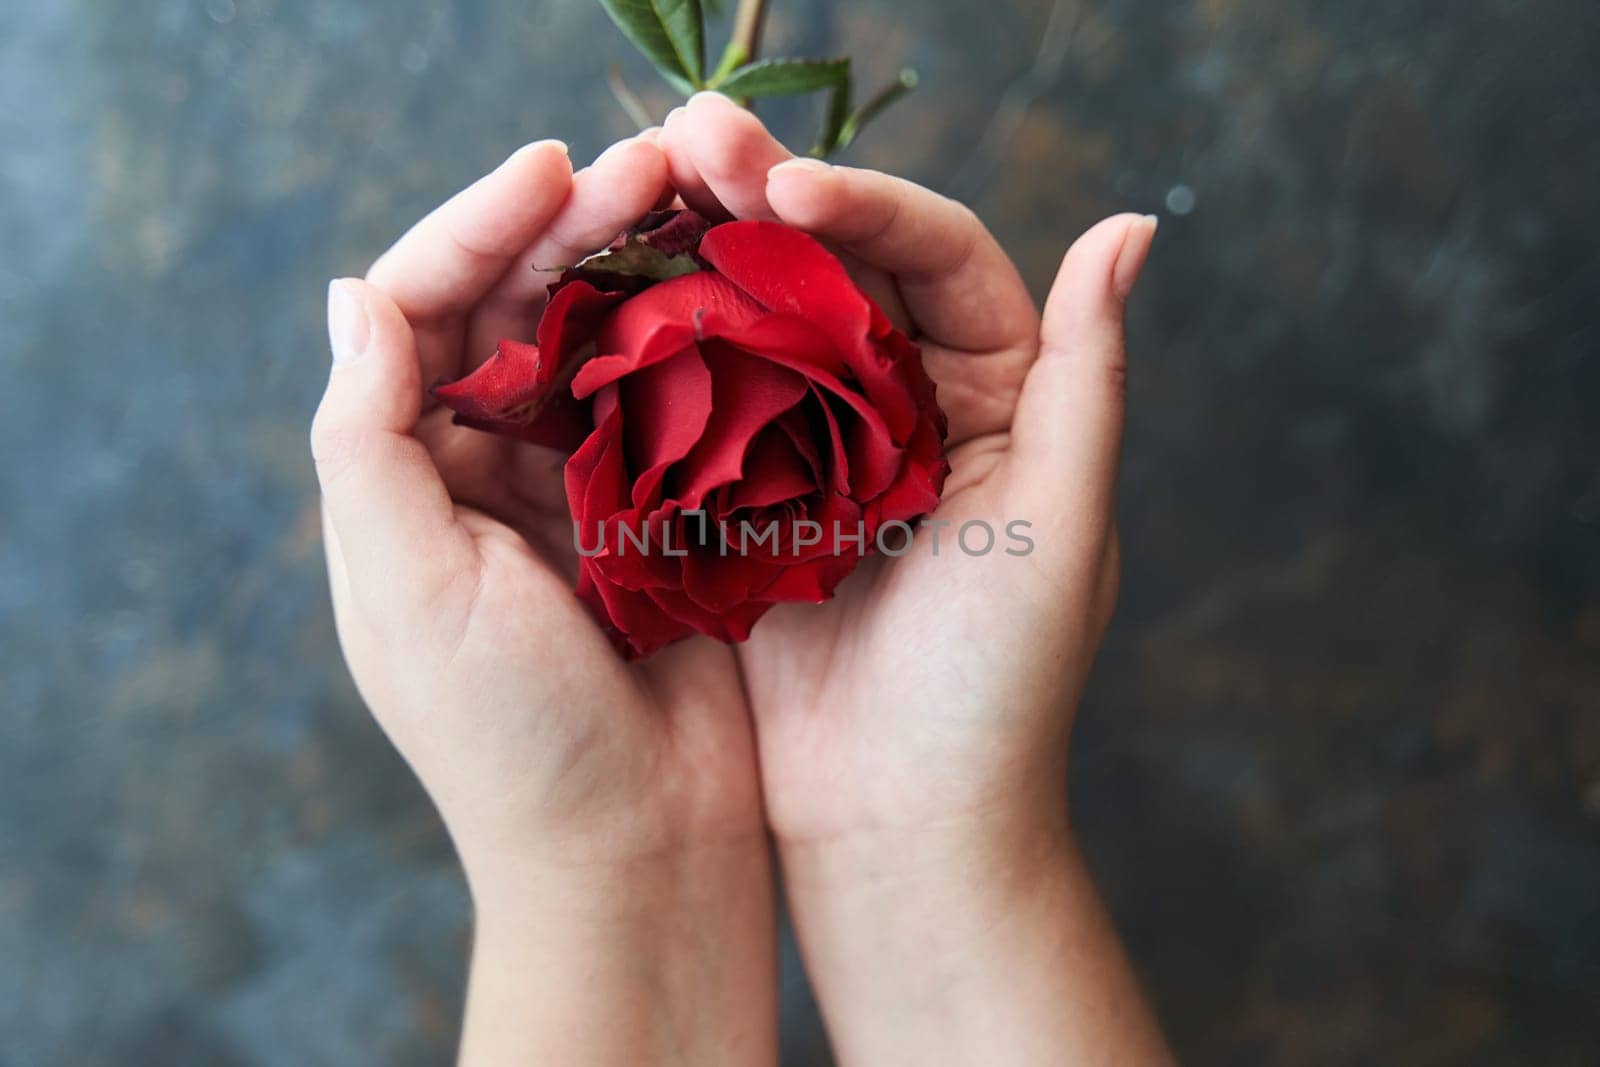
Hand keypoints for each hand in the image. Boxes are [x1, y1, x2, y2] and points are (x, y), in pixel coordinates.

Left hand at [311, 135, 772, 1065]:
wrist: (640, 852)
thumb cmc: (511, 739)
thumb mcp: (406, 590)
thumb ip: (366, 440)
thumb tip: (349, 292)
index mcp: (410, 479)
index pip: (423, 312)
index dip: (476, 227)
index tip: (551, 169)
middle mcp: (489, 469)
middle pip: (519, 309)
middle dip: (574, 227)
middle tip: (653, 160)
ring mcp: (586, 487)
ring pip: (603, 340)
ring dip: (644, 264)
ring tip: (700, 199)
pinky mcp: (671, 514)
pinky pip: (679, 400)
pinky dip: (702, 338)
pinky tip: (740, 287)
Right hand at [661, 93, 1169, 1063]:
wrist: (899, 824)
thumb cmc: (997, 686)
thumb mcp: (1059, 521)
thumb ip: (1086, 375)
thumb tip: (1132, 226)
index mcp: (994, 394)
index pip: (934, 257)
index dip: (866, 205)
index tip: (785, 186)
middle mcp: (906, 405)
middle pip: (836, 269)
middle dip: (764, 198)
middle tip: (685, 138)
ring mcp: (817, 451)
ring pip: (760, 321)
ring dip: (703, 253)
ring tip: (633, 187)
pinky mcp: (744, 503)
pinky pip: (701, 403)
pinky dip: (659, 349)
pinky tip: (605, 300)